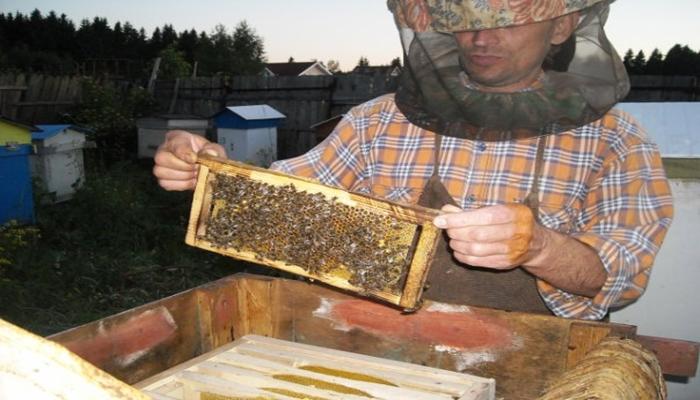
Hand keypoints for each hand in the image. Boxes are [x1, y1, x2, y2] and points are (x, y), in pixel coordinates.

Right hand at [153, 130, 225, 190]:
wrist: (205, 168)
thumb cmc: (205, 155)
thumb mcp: (213, 149)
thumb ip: (213, 150)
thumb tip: (210, 153)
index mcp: (177, 138)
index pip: (174, 143)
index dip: (184, 152)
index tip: (194, 159)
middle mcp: (164, 149)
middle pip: (162, 158)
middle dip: (183, 166)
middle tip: (197, 168)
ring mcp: (161, 165)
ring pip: (161, 172)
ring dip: (183, 176)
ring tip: (196, 174)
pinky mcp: (163, 179)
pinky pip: (166, 184)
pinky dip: (181, 185)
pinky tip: (191, 181)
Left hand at [433, 204, 547, 269]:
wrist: (535, 243)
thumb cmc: (510, 221)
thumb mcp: (496, 209)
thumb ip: (470, 210)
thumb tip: (445, 210)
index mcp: (514, 213)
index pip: (483, 217)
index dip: (459, 219)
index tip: (440, 219)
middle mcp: (516, 232)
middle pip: (477, 234)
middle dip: (456, 232)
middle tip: (447, 229)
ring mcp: (511, 250)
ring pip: (476, 249)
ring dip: (458, 244)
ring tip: (453, 239)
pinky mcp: (505, 263)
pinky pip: (478, 261)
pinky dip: (463, 256)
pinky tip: (458, 250)